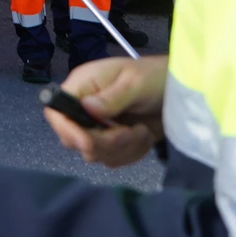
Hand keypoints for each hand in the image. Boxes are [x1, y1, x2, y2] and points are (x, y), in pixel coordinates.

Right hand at [45, 56, 167, 167]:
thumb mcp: (136, 83)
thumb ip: (112, 98)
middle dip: (103, 141)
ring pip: (94, 153)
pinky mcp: (112, 141)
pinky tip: (142, 135)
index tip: (88, 140)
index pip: (56, 111)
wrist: (180, 92)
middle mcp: (85, 107)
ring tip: (140, 129)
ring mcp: (98, 126)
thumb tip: (86, 107)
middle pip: (73, 139)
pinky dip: (131, 153)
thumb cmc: (156, 77)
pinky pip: (112, 159)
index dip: (66, 128)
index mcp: (83, 86)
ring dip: (122, 147)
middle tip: (128, 131)